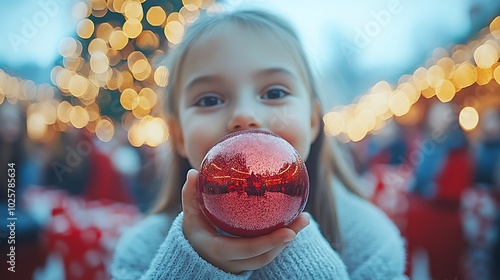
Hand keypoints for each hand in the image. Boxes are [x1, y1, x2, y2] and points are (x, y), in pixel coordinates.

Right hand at [181, 169, 309, 273]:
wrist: (195, 255)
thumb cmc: (193, 231)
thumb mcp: (189, 214)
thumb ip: (190, 195)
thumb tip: (193, 172)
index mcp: (218, 251)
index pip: (248, 250)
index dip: (269, 243)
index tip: (289, 232)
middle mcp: (232, 263)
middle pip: (265, 256)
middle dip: (286, 239)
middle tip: (304, 218)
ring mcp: (242, 266)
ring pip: (269, 256)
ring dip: (288, 239)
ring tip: (303, 218)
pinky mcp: (250, 262)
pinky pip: (268, 252)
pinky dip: (281, 240)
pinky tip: (293, 222)